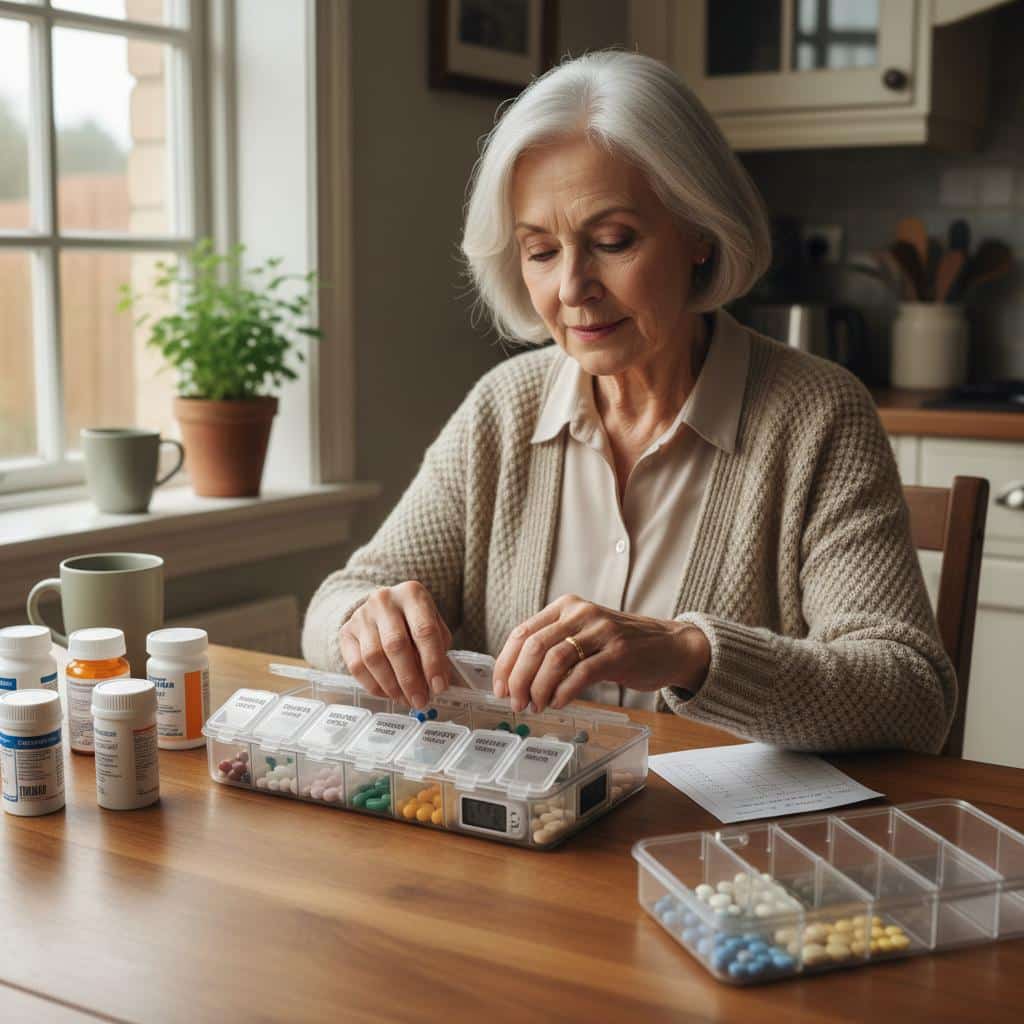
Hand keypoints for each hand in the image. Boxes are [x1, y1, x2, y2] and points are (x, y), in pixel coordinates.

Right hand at [338, 581, 451, 708]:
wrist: (383, 607)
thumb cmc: (414, 620)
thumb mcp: (433, 625)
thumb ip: (437, 650)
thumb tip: (437, 684)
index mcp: (411, 593)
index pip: (424, 630)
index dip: (433, 662)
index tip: (439, 687)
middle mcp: (383, 600)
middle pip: (396, 645)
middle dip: (410, 679)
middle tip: (420, 700)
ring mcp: (361, 615)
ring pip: (374, 657)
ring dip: (392, 686)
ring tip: (405, 700)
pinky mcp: (346, 632)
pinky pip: (356, 666)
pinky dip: (373, 686)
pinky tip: (388, 694)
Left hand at [493, 594, 709, 712]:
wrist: (669, 645)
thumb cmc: (620, 645)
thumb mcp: (582, 636)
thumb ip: (553, 647)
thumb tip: (516, 679)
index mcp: (565, 606)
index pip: (522, 633)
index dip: (505, 663)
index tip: (499, 688)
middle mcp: (580, 613)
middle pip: (534, 646)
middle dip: (518, 679)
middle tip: (516, 703)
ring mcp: (601, 630)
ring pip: (555, 659)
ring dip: (539, 688)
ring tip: (536, 706)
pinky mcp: (619, 651)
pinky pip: (582, 673)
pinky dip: (564, 691)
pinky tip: (558, 703)